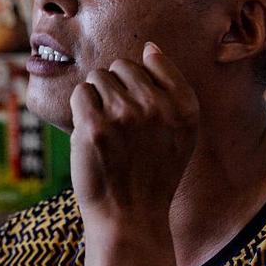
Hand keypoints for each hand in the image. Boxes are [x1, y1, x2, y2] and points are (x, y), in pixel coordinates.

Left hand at [70, 41, 198, 230]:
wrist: (129, 218)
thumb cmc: (152, 174)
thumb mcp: (181, 133)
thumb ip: (172, 87)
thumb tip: (151, 47)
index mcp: (184, 106)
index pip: (154, 59)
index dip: (139, 82)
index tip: (139, 110)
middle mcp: (157, 107)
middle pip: (121, 66)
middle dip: (115, 89)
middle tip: (121, 127)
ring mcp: (125, 115)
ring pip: (98, 78)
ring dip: (97, 101)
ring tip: (108, 133)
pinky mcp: (94, 126)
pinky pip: (81, 93)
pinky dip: (80, 112)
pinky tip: (92, 136)